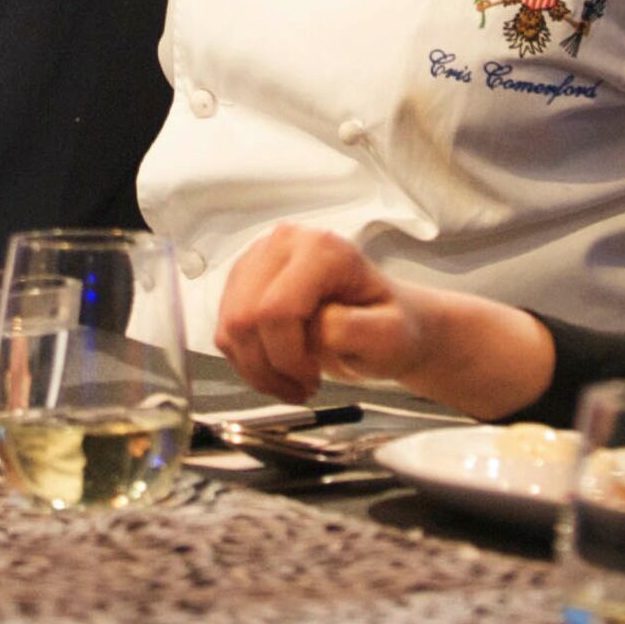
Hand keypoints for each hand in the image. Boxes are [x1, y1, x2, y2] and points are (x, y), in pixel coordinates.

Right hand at [209, 224, 553, 415]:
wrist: (399, 326)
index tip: (314, 380)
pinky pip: (223, 326)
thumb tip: (324, 328)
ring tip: (298, 375)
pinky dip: (247, 356)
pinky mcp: (247, 276)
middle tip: (307, 383)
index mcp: (322, 250)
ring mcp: (263, 255)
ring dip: (256, 363)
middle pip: (244, 317)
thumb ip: (360, 332)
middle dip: (271, 362)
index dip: (289, 355)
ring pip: (225, 323)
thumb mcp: (394, 341)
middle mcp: (286, 240)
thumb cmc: (402, 331)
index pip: (275, 310)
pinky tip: (283, 364)